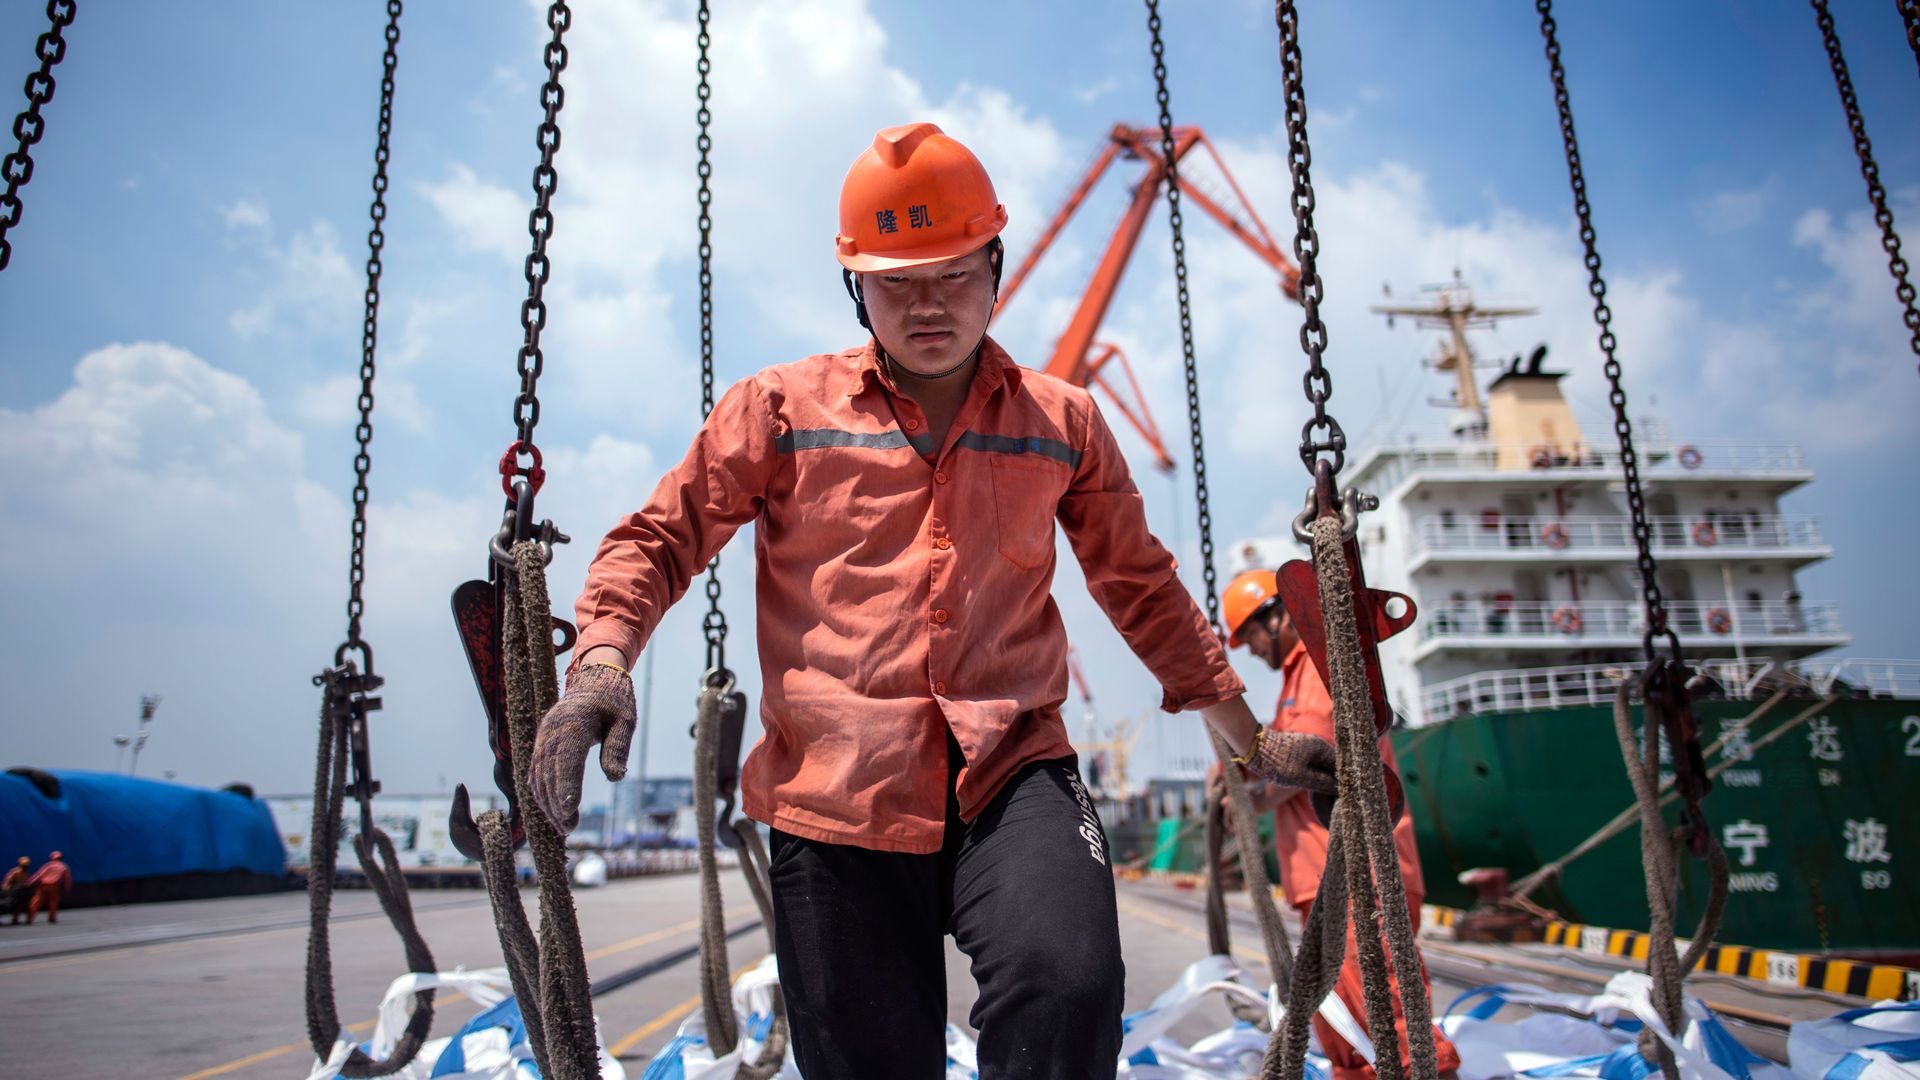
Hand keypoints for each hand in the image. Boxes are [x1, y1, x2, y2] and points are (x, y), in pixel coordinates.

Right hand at [529, 662, 637, 832]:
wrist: (594, 679)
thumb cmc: (614, 701)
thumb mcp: (626, 720)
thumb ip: (618, 747)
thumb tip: (615, 777)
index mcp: (575, 721)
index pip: (567, 758)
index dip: (566, 786)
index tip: (569, 811)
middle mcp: (553, 730)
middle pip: (549, 771)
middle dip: (556, 802)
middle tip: (568, 829)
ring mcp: (544, 736)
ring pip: (538, 774)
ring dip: (547, 802)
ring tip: (562, 827)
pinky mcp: (542, 743)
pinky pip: (536, 770)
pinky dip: (541, 792)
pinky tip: (551, 811)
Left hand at [1244, 731, 1336, 796]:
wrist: (1253, 748)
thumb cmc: (1276, 762)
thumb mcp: (1300, 776)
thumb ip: (1321, 782)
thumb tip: (1339, 788)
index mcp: (1321, 747)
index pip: (1341, 766)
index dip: (1344, 780)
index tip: (1345, 795)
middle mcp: (1317, 745)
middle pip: (1332, 765)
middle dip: (1334, 780)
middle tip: (1336, 797)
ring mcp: (1307, 747)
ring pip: (1321, 766)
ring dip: (1323, 778)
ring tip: (1326, 794)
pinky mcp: (1298, 752)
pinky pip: (1312, 765)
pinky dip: (1314, 775)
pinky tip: (1313, 786)